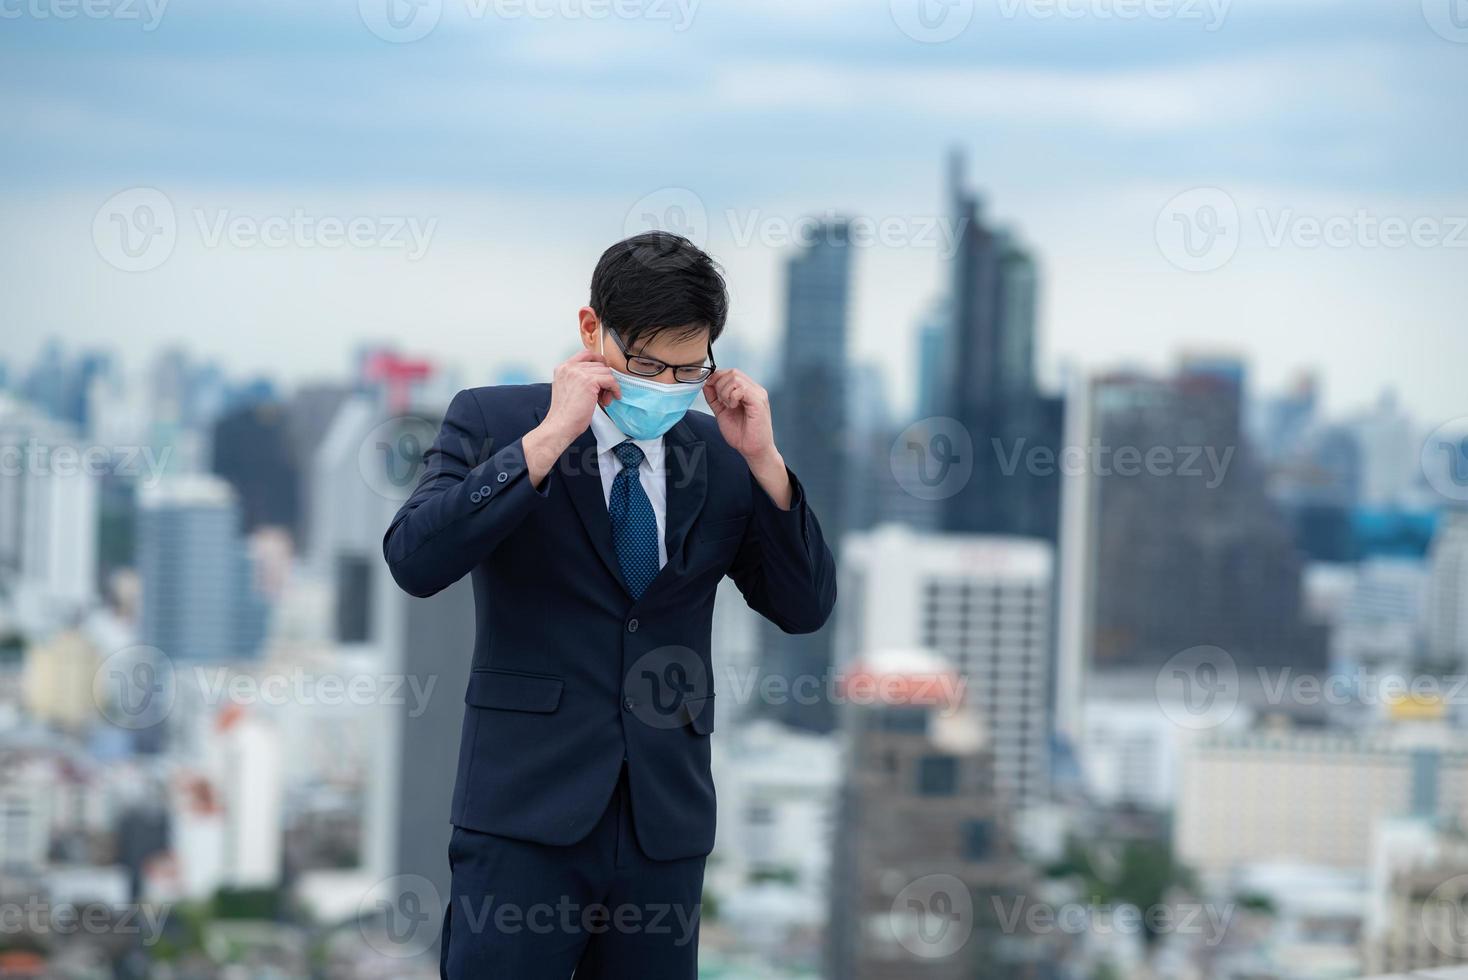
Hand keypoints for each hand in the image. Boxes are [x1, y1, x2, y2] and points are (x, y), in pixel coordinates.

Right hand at [524, 351, 619, 485]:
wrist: (561, 425)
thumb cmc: (565, 414)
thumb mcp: (567, 389)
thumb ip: (578, 379)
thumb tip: (599, 378)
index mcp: (563, 368)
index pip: (586, 354)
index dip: (598, 361)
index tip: (603, 372)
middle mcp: (570, 367)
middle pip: (598, 364)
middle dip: (604, 378)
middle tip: (603, 394)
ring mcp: (579, 373)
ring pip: (606, 372)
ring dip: (609, 386)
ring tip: (604, 399)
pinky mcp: (589, 381)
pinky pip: (610, 380)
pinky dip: (615, 389)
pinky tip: (613, 397)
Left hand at [705, 369, 791, 508]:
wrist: (753, 450)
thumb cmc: (742, 435)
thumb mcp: (722, 412)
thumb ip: (714, 398)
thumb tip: (706, 384)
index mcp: (747, 391)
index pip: (731, 373)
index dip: (717, 378)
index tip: (710, 389)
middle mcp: (755, 390)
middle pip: (732, 372)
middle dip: (720, 385)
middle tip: (721, 402)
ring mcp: (758, 394)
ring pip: (735, 378)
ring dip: (725, 392)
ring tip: (728, 406)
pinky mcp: (759, 401)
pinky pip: (741, 388)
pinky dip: (732, 396)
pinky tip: (733, 407)